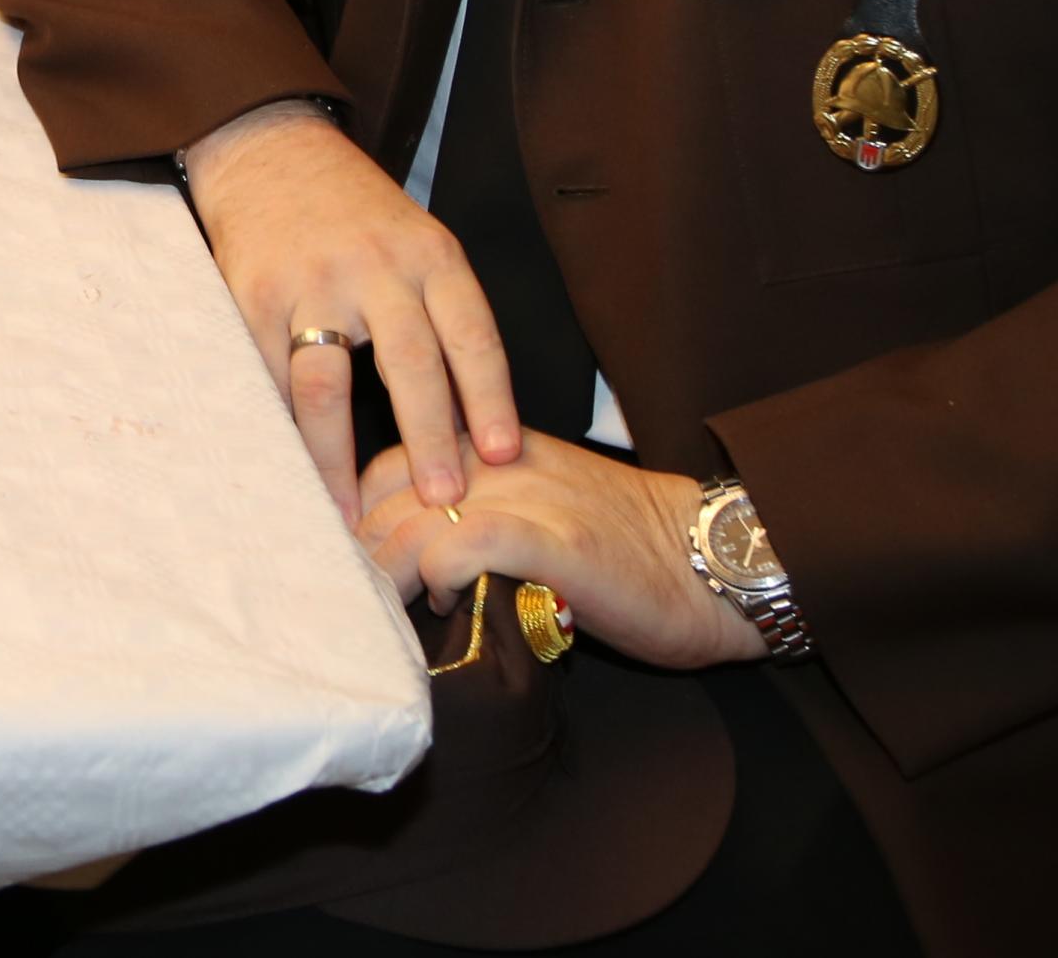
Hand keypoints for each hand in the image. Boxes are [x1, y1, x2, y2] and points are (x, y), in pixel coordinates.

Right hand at [181, 98, 519, 520]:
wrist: (268, 150)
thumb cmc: (354, 211)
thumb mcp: (416, 243)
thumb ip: (439, 316)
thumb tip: (466, 423)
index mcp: (429, 254)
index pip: (472, 335)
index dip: (490, 400)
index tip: (501, 456)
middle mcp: (374, 266)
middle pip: (409, 364)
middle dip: (427, 438)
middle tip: (439, 496)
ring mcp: (309, 283)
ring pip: (326, 384)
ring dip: (338, 456)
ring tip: (350, 509)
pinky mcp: (252, 298)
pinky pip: (270, 379)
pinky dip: (281, 429)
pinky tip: (289, 468)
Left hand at [356, 434, 765, 670]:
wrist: (709, 561)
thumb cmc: (626, 549)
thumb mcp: (541, 504)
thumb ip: (478, 509)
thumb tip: (407, 553)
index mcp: (494, 445)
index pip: (387, 463)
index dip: (356, 516)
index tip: (347, 563)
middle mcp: (499, 459)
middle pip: (384, 491)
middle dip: (357, 550)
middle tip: (353, 598)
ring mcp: (524, 496)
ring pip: (409, 520)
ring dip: (385, 573)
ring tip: (390, 611)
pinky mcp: (549, 539)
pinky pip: (458, 546)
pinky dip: (435, 577)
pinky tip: (444, 603)